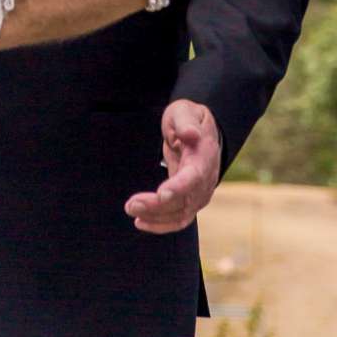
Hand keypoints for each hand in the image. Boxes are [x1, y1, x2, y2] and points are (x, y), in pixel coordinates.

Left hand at [125, 99, 221, 234]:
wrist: (200, 132)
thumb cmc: (188, 118)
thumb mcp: (184, 111)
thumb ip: (185, 122)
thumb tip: (191, 134)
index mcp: (204, 156)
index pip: (194, 176)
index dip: (179, 187)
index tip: (161, 194)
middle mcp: (206, 179)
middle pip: (184, 200)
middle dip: (157, 206)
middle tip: (131, 205)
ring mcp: (201, 193)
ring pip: (180, 214)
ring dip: (155, 217)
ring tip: (131, 210)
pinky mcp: (192, 200)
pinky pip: (179, 219)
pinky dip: (161, 224)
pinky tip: (141, 223)